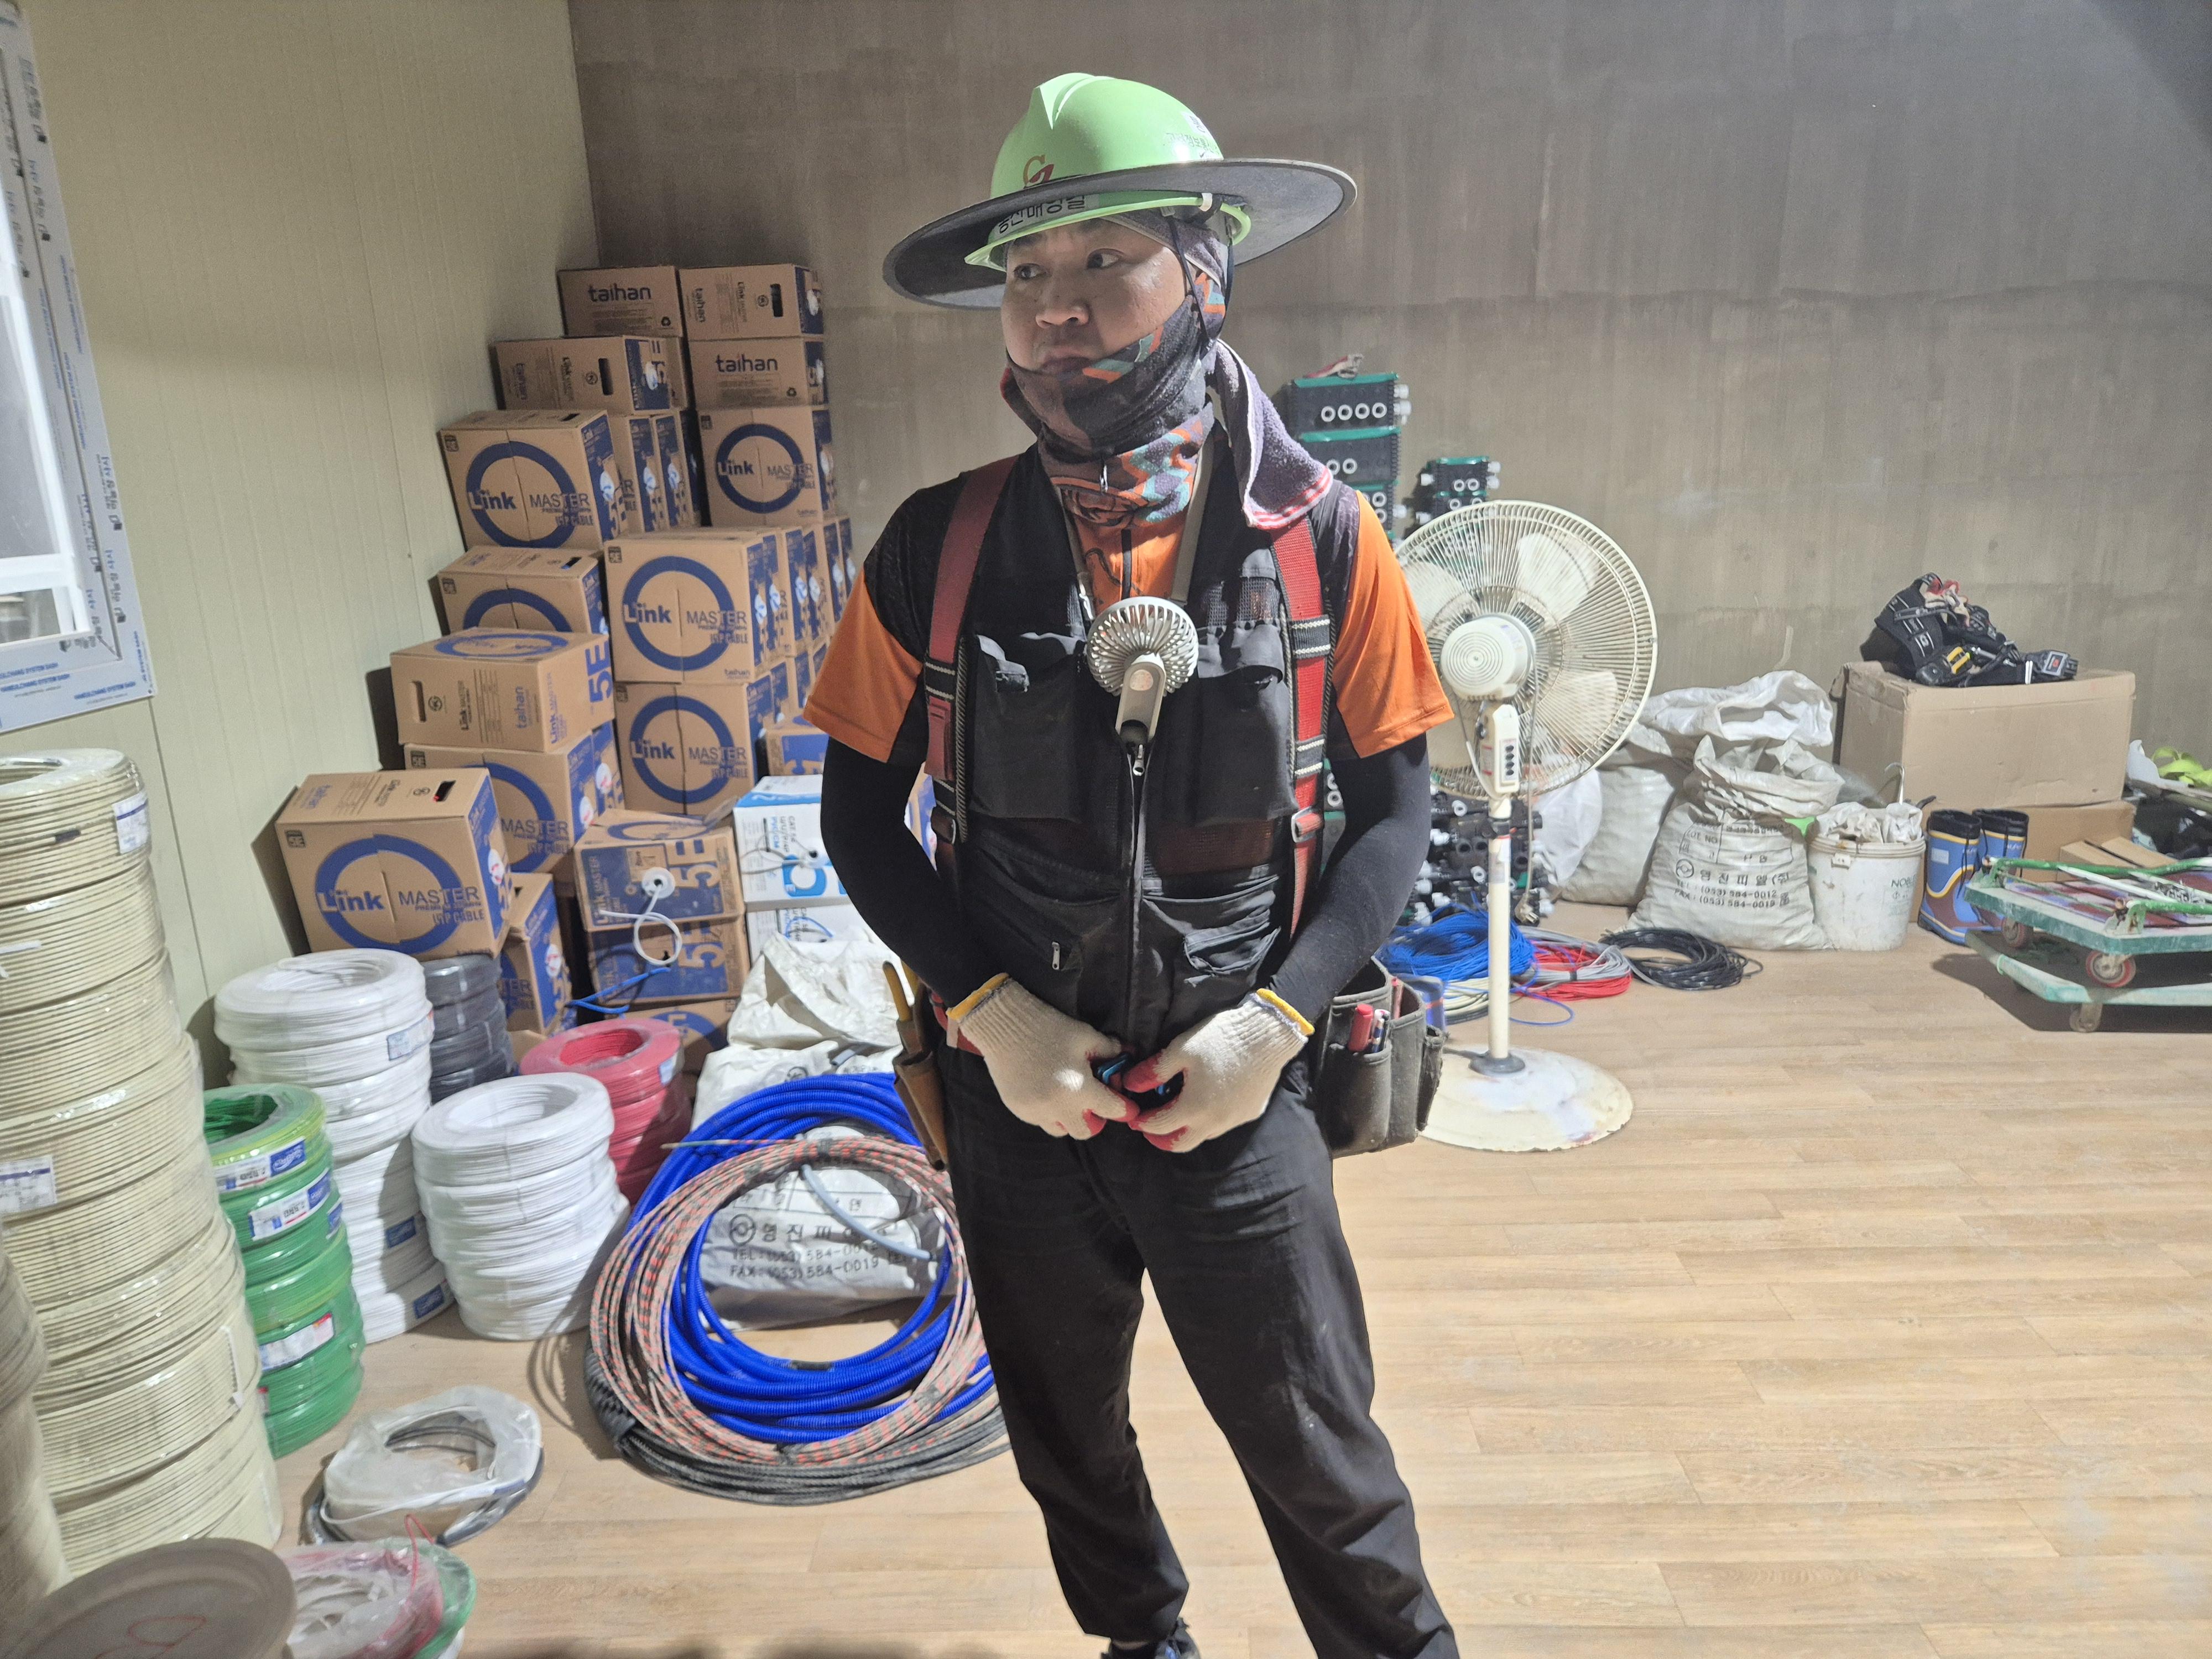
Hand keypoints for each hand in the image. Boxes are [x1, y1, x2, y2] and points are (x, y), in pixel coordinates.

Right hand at [953, 976, 1131, 1138]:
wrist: (1004, 1026)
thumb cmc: (1049, 1028)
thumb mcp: (1085, 1035)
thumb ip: (1109, 1050)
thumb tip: (1127, 1054)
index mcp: (1080, 1088)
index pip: (1113, 1110)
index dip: (1124, 1108)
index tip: (1126, 1107)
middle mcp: (1059, 1106)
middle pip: (1086, 1131)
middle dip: (1094, 1119)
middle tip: (1093, 1102)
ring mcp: (1036, 1111)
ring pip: (1061, 1129)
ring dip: (1069, 1118)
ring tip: (1067, 1097)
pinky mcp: (1019, 1110)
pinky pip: (1040, 1120)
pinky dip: (1048, 1111)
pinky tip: (1046, 1091)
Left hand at [1122, 993, 1309, 1152]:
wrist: (1268, 1035)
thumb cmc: (1221, 1039)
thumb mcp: (1180, 1049)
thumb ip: (1154, 1071)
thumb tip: (1130, 1084)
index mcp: (1193, 1108)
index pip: (1159, 1126)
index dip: (1142, 1122)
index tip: (1134, 1117)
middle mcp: (1214, 1122)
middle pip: (1181, 1144)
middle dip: (1161, 1139)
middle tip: (1151, 1127)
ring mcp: (1235, 1120)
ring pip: (1203, 1135)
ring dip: (1186, 1130)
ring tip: (1178, 1113)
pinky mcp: (1250, 1113)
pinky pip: (1224, 1124)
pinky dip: (1209, 1120)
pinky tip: (1208, 1101)